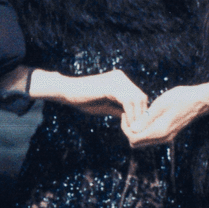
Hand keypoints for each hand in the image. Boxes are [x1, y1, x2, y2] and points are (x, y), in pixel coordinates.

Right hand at [34, 68, 148, 131]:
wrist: (67, 92)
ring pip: (136, 99)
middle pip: (141, 96)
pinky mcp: (111, 87)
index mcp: (120, 79)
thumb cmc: (83, 100)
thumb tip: (132, 121)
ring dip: (136, 116)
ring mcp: (117, 80)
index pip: (138, 96)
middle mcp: (121, 77)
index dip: (139, 112)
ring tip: (132, 129)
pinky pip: (127, 102)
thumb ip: (119, 110)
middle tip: (136, 129)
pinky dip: (129, 114)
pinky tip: (125, 125)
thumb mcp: (105, 106)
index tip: (135, 126)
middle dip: (141, 114)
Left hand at [122, 75, 208, 146]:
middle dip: (129, 131)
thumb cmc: (181, 98)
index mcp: (160, 131)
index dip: (125, 129)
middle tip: (128, 114)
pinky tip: (145, 116)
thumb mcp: (161, 104)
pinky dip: (144, 129)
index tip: (125, 114)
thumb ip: (146, 119)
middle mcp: (163, 138)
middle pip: (137, 143)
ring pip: (144, 141)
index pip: (134, 139)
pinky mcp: (169, 134)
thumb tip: (133, 129)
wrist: (200, 100)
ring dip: (136, 130)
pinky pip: (151, 136)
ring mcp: (167, 137)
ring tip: (137, 113)